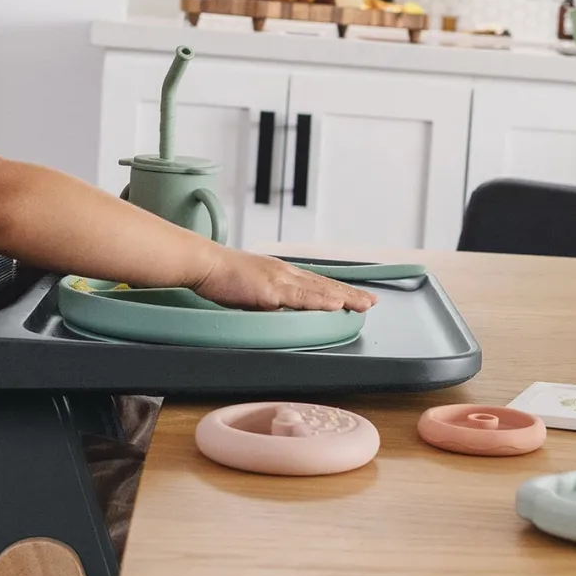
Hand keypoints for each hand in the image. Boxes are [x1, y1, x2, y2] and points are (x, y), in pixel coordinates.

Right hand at [192, 249, 375, 312]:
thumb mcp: (251, 287)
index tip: (355, 296)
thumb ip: (268, 298)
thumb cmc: (221, 276)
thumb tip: (279, 310)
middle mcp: (285, 273)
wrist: (204, 264)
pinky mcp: (270, 290)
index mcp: (281, 273)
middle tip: (371, 302)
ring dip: (343, 298)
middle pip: (324, 284)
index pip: (316, 282)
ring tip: (363, 304)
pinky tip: (334, 304)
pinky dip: (319, 301)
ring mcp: (279, 280)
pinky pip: (300, 297)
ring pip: (318, 290)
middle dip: (350, 294)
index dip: (337, 290)